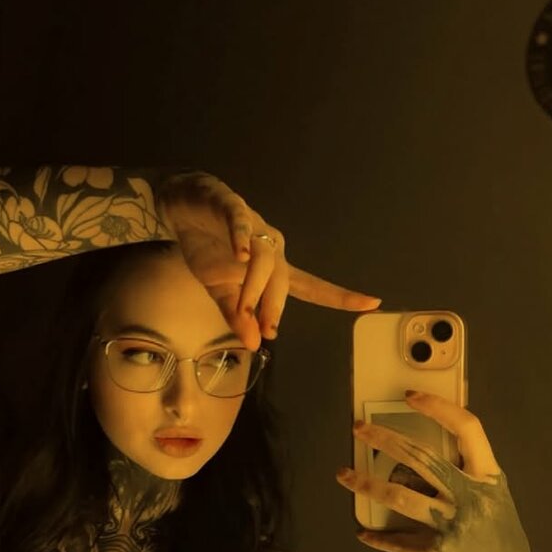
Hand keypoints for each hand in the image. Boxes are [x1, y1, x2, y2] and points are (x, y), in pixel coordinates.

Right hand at [156, 172, 379, 349]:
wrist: (179, 210)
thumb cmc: (207, 249)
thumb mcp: (219, 291)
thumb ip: (238, 316)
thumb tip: (256, 345)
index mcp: (274, 268)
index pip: (310, 287)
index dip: (339, 297)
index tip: (372, 304)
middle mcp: (272, 246)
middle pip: (283, 279)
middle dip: (275, 307)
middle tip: (268, 331)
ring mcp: (253, 225)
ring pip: (264, 258)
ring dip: (254, 286)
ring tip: (242, 307)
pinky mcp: (232, 207)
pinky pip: (241, 223)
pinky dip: (242, 238)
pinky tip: (241, 255)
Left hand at [336, 392, 540, 551]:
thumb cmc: (497, 535)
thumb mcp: (493, 498)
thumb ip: (465, 475)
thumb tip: (413, 453)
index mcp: (489, 478)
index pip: (467, 429)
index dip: (439, 408)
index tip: (411, 397)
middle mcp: (471, 497)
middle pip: (421, 457)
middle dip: (385, 439)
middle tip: (359, 429)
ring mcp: (452, 525)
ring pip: (399, 496)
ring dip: (366, 484)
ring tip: (343, 475)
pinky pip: (398, 542)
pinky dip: (379, 538)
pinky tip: (363, 533)